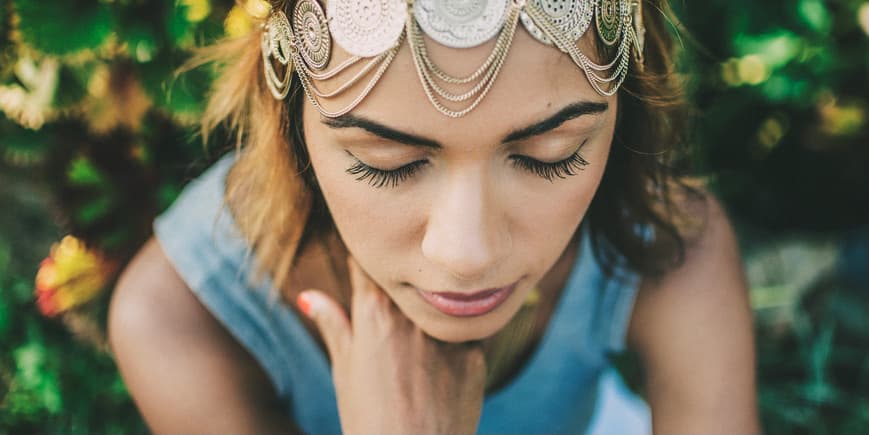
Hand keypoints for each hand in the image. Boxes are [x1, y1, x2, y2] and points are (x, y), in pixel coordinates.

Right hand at [296, 257, 486, 434]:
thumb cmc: (368, 418)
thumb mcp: (344, 370)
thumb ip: (333, 324)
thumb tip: (308, 295)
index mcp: (374, 312)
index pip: (370, 264)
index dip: (368, 260)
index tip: (370, 258)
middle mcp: (413, 315)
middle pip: (408, 282)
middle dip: (402, 286)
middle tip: (396, 315)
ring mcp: (447, 333)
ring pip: (440, 306)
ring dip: (430, 314)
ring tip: (417, 352)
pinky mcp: (475, 354)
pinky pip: (465, 335)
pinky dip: (454, 345)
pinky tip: (441, 374)